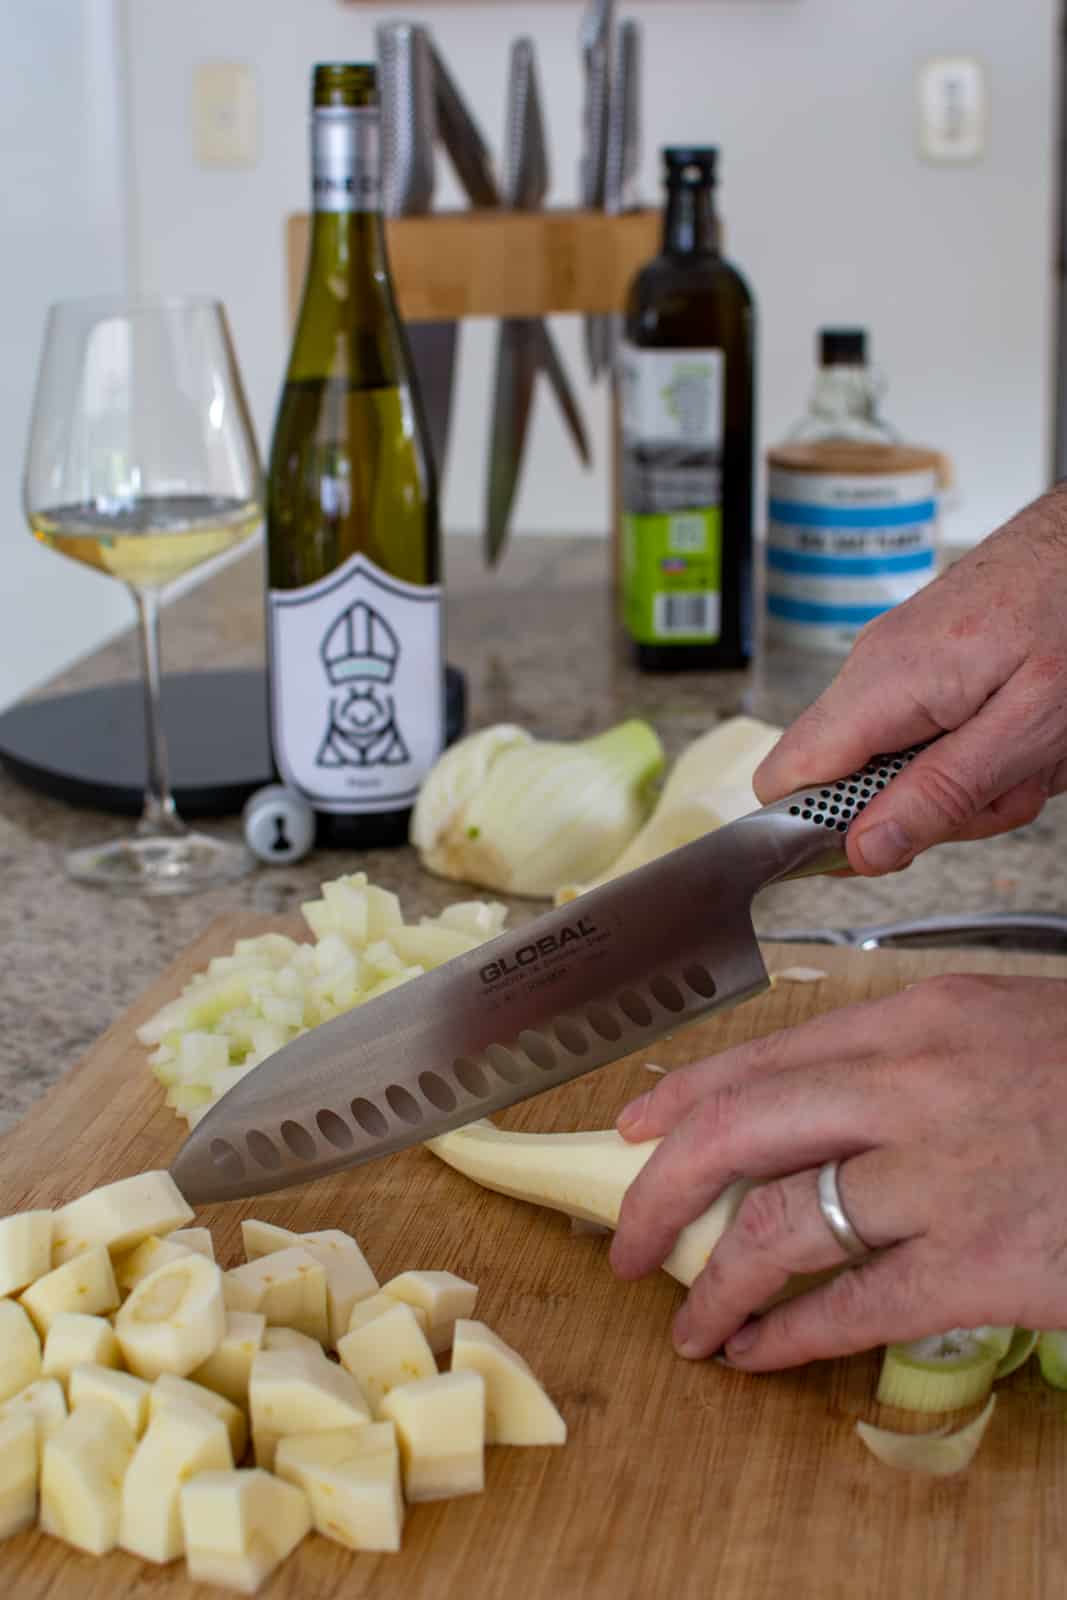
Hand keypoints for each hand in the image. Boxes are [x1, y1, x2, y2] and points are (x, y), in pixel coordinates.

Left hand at [609, 974, 1066, 1369]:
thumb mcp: (1003, 1027)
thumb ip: (910, 1055)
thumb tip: (814, 1099)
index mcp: (920, 1021)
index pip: (762, 1055)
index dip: (681, 1097)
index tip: (632, 1129)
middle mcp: (917, 1088)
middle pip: (742, 1132)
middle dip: (663, 1191)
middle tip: (624, 1237)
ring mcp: (947, 1178)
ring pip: (784, 1226)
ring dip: (717, 1279)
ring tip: (688, 1316)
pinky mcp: (986, 1264)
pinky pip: (855, 1306)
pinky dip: (789, 1335)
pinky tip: (757, 1352)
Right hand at [753, 490, 1066, 874]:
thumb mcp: (1027, 730)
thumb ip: (942, 794)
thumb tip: (865, 850)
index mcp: (883, 684)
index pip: (783, 778)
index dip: (813, 830)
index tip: (879, 850)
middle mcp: (871, 669)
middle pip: (843, 784)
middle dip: (920, 812)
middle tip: (994, 795)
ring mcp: (891, 664)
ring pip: (888, 766)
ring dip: (957, 785)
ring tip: (1021, 759)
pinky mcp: (916, 664)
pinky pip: (916, 736)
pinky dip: (967, 753)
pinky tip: (1013, 735)